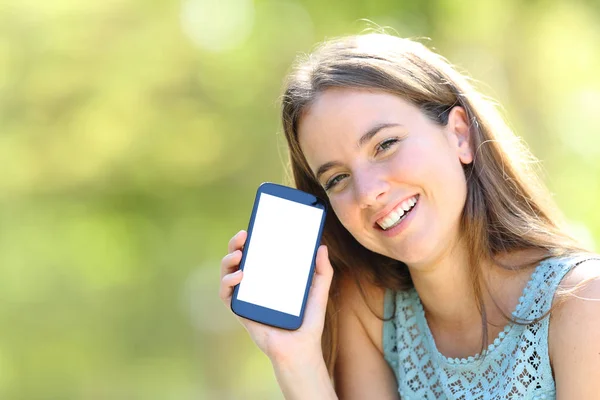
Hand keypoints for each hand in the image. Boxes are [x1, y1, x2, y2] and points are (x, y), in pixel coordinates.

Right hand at [219, 230, 333, 365]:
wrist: (300, 348)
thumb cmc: (308, 321)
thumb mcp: (319, 290)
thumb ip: (323, 270)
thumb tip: (322, 246)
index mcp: (270, 275)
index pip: (257, 251)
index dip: (252, 237)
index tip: (255, 224)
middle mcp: (254, 283)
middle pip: (238, 258)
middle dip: (236, 243)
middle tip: (244, 234)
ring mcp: (245, 296)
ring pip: (228, 272)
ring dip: (228, 259)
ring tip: (240, 253)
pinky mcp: (240, 310)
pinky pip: (226, 294)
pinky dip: (228, 282)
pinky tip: (239, 276)